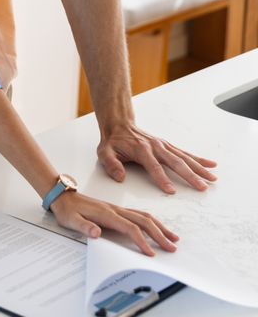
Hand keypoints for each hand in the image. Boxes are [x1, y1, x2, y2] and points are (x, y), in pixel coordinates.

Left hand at [50, 191, 178, 256]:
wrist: (63, 197)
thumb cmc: (67, 210)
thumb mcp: (70, 220)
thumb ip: (84, 227)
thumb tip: (96, 232)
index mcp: (106, 214)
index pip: (130, 228)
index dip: (141, 241)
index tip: (150, 253)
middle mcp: (116, 210)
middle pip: (143, 221)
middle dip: (159, 235)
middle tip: (171, 248)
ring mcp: (118, 209)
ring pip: (144, 216)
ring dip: (159, 227)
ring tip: (172, 238)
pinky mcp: (118, 210)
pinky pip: (139, 215)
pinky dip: (152, 221)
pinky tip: (157, 227)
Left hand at [97, 122, 216, 193]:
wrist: (119, 125)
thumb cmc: (113, 142)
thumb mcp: (104, 152)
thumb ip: (111, 164)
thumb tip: (120, 177)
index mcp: (141, 150)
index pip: (153, 167)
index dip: (162, 179)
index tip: (171, 191)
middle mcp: (156, 146)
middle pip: (175, 162)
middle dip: (189, 176)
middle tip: (202, 187)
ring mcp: (164, 145)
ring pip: (184, 158)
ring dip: (199, 168)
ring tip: (212, 178)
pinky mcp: (168, 146)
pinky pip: (185, 153)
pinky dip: (198, 159)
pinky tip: (210, 164)